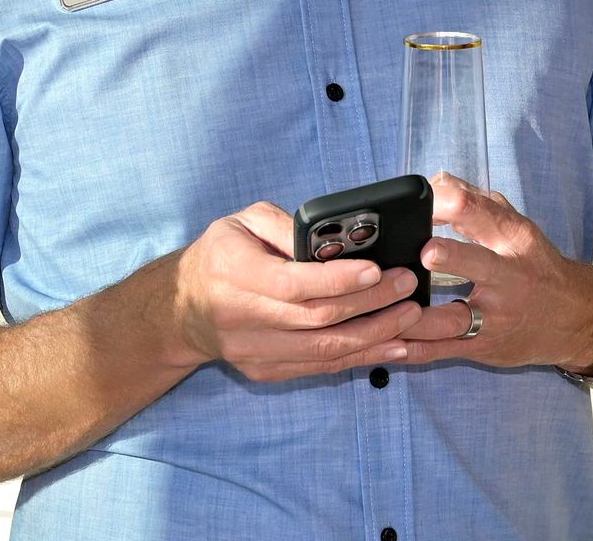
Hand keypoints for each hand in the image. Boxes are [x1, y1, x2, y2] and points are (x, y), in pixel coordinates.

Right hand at [167, 201, 422, 381]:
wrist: (181, 308)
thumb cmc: (221, 254)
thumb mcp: (244, 221)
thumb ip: (288, 226)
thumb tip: (339, 238)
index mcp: (233, 270)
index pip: (292, 283)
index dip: (339, 280)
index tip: (378, 269)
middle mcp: (240, 315)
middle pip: (316, 318)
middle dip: (370, 303)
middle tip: (408, 284)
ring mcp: (252, 351)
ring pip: (323, 350)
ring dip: (374, 334)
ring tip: (411, 315)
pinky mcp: (264, 371)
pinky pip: (319, 367)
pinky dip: (360, 357)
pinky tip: (393, 344)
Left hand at [392, 174, 592, 369]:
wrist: (577, 320)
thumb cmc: (536, 266)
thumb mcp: (516, 227)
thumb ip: (476, 202)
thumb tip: (436, 181)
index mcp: (513, 237)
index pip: (477, 209)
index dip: (442, 202)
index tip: (416, 203)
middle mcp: (507, 276)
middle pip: (477, 263)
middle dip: (449, 257)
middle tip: (424, 253)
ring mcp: (496, 317)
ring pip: (453, 319)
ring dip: (417, 316)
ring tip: (388, 307)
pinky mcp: (483, 347)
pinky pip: (443, 350)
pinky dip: (414, 349)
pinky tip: (391, 342)